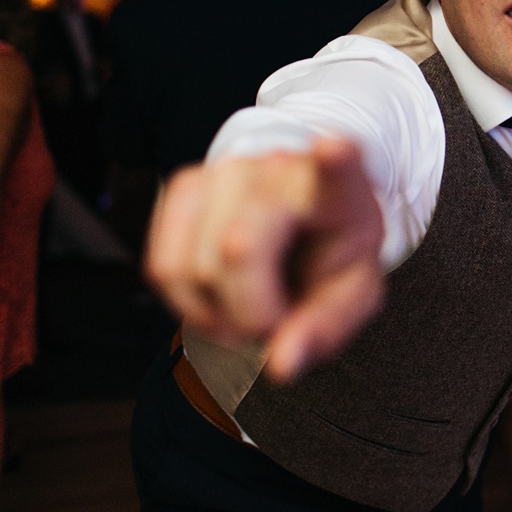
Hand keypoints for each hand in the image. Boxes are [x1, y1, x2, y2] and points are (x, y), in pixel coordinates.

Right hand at [144, 137, 386, 379]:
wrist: (303, 219)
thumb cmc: (330, 254)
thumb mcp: (350, 294)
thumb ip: (324, 328)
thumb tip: (282, 364)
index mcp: (337, 191)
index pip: (338, 169)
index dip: (335, 160)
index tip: (335, 148)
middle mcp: (280, 168)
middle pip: (237, 250)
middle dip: (248, 314)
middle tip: (273, 322)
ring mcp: (228, 169)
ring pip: (188, 266)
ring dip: (212, 313)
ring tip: (247, 307)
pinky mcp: (186, 183)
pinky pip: (160, 265)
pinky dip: (184, 300)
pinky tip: (218, 295)